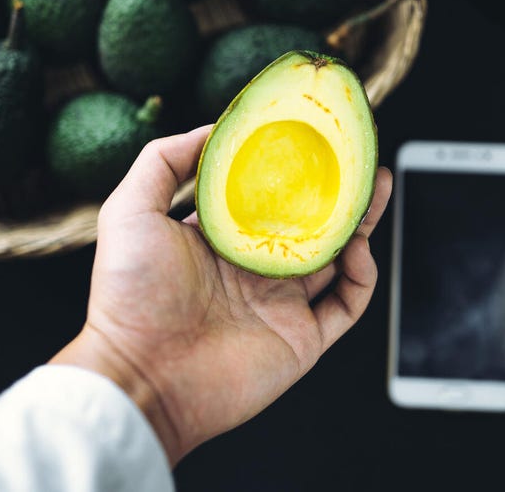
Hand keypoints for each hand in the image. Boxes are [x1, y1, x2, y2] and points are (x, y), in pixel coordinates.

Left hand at [50, 124, 392, 464]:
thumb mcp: (130, 210)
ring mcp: (281, 304)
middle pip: (313, 221)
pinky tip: (357, 248)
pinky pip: (348, 304)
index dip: (293, 168)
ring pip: (339, 257)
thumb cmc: (129, 295)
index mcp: (221, 239)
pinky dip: (363, 275)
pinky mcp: (303, 338)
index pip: (268, 196)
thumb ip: (163, 161)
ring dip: (361, 222)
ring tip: (375, 186)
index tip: (314, 137)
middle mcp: (255, 269)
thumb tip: (212, 127)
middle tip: (361, 156)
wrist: (141, 376)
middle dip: (340, 188)